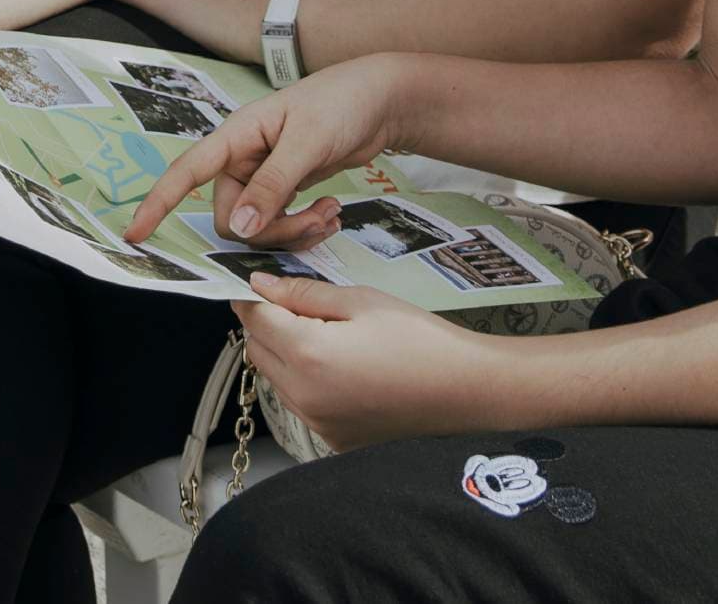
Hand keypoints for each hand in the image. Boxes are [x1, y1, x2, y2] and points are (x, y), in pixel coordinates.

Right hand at [122, 57, 407, 252]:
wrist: (381, 100)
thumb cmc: (340, 103)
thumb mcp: (307, 143)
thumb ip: (273, 186)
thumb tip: (238, 227)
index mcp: (237, 136)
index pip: (187, 172)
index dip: (158, 202)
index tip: (135, 235)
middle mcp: (244, 159)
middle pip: (231, 217)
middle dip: (271, 231)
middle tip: (316, 220)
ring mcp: (265, 177)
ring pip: (258, 228)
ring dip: (295, 232)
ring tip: (331, 215)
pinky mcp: (287, 190)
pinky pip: (281, 225)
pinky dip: (306, 229)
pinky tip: (332, 215)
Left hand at [233, 277, 515, 451]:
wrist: (466, 391)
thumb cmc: (421, 341)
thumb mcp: (361, 301)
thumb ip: (304, 294)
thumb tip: (262, 285)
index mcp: (307, 356)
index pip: (254, 318)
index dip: (251, 294)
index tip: (254, 278)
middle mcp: (304, 397)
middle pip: (258, 350)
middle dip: (266, 322)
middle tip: (295, 300)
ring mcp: (317, 423)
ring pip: (276, 378)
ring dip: (284, 352)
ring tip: (325, 332)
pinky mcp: (333, 439)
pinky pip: (301, 402)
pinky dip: (305, 379)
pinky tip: (340, 364)